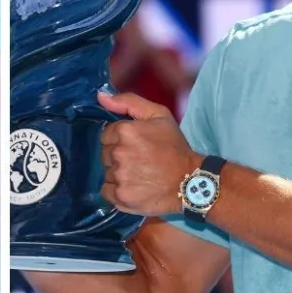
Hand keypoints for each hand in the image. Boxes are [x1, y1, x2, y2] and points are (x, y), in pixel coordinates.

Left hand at [98, 91, 201, 215]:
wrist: (190, 181)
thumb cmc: (175, 147)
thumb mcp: (159, 115)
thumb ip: (128, 101)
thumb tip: (100, 96)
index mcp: (125, 131)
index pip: (106, 135)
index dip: (120, 140)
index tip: (135, 146)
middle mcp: (118, 153)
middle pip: (105, 154)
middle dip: (118, 156)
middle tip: (139, 161)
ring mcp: (118, 176)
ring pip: (106, 172)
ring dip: (118, 173)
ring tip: (139, 175)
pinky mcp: (120, 196)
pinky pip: (106, 191)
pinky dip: (116, 190)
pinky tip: (132, 187)